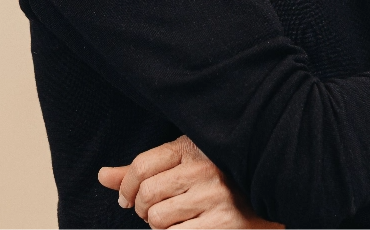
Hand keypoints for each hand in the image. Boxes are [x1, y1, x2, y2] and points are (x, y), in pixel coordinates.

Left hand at [98, 134, 283, 229]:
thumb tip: (102, 176)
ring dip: (160, 227)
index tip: (127, 198)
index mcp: (192, 147)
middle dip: (144, 209)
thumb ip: (144, 169)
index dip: (126, 187)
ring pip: (158, 221)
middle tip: (156, 211)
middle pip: (147, 195)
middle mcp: (203, 169)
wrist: (267, 186)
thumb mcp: (184, 160)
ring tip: (176, 219)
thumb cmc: (219, 175)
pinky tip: (188, 227)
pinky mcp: (224, 224)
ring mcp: (214, 197)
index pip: (142, 166)